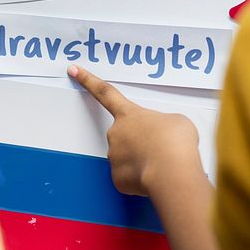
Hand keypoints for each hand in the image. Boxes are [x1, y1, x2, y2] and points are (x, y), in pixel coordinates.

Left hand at [68, 65, 203, 197]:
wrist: (171, 173)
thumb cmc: (175, 143)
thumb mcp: (176, 121)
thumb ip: (162, 124)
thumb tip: (159, 138)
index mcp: (129, 114)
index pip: (105, 92)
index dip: (88, 80)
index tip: (73, 70)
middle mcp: (116, 134)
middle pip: (126, 135)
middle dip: (141, 141)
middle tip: (162, 147)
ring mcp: (114, 157)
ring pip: (128, 157)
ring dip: (143, 159)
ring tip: (162, 163)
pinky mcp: (117, 178)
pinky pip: (129, 176)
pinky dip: (141, 178)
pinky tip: (154, 176)